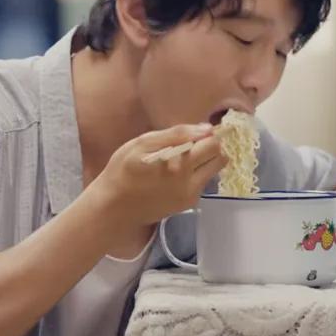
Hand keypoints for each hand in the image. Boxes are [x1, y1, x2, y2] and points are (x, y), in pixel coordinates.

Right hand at [89, 123, 227, 226]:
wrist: (114, 207)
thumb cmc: (123, 170)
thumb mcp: (143, 143)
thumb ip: (176, 134)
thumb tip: (206, 128)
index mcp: (180, 163)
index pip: (213, 143)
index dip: (210, 133)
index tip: (201, 130)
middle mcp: (191, 180)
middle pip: (221, 157)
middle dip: (213, 145)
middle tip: (196, 141)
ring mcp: (191, 194)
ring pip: (215, 170)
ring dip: (208, 159)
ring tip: (188, 155)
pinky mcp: (188, 204)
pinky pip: (203, 182)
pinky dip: (198, 172)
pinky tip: (179, 171)